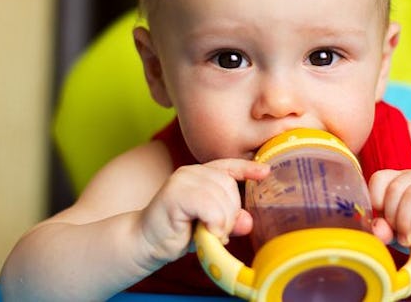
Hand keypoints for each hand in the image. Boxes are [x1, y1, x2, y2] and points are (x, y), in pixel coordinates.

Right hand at [138, 159, 269, 267]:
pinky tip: (204, 233)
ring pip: (221, 197)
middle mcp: (191, 172)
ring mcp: (182, 180)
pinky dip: (213, 223)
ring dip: (222, 222)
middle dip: (231, 213)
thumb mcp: (210, 226)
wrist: (143, 243)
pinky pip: (209, 206)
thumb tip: (248, 221)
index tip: (266, 172)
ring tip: (210, 235)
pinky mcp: (174, 194)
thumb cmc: (178, 233)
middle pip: (230, 186)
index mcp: (201, 174)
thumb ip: (229, 220)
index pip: (229, 166)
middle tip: (219, 232)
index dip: (248, 168)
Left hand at [368, 169, 410, 264]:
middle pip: (394, 189)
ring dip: (407, 223)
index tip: (385, 221)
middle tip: (402, 236)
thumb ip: (384, 231)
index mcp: (401, 179)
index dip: (376, 202)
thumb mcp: (397, 235)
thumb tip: (376, 228)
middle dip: (393, 218)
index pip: (379, 179)